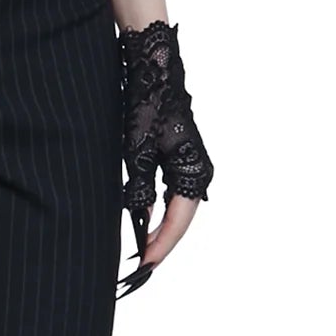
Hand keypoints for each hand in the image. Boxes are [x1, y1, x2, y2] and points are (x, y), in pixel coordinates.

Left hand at [116, 18, 213, 298]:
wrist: (152, 69)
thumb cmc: (147, 104)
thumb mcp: (138, 151)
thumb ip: (139, 188)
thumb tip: (138, 218)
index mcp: (194, 171)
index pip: (179, 222)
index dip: (160, 246)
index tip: (143, 264)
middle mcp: (198, 170)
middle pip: (181, 219)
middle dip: (161, 243)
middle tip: (140, 267)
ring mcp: (190, 164)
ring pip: (177, 209)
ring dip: (160, 228)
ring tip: (141, 251)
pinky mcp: (179, 157)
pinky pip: (173, 194)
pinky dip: (159, 210)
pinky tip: (144, 221)